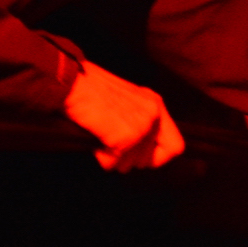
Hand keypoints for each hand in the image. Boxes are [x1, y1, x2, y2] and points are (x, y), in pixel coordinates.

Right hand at [63, 60, 183, 170]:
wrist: (72, 82)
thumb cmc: (91, 91)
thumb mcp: (127, 101)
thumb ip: (141, 121)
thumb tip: (144, 154)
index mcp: (155, 104)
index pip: (175, 146)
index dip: (158, 158)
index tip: (139, 157)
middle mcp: (153, 114)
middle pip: (150, 161)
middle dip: (129, 160)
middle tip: (112, 145)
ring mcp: (141, 126)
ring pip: (131, 164)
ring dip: (113, 159)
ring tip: (102, 138)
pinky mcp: (125, 137)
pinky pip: (113, 164)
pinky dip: (101, 158)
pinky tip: (95, 140)